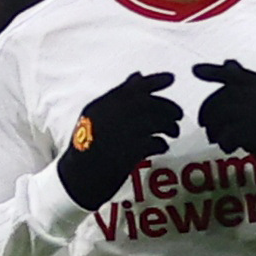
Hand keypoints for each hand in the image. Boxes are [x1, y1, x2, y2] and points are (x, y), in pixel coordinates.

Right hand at [55, 72, 181, 210]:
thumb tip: (138, 76)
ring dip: (169, 125)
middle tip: (178, 114)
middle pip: (149, 104)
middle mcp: (111, 116)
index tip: (171, 78)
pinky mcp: (129, 153)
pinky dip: (162, 144)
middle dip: (168, 107)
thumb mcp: (96, 116)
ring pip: (155, 122)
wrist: (77, 179)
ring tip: (173, 131)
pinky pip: (154, 143)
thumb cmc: (87, 147)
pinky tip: (162, 146)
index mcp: (102, 105)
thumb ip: (117, 97)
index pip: (133, 87)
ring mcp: (121, 134)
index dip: (155, 80)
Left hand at [193, 58, 255, 193]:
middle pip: (224, 96)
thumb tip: (228, 64)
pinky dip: (225, 142)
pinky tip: (231, 149)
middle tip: (208, 127)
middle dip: (210, 111)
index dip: (214, 71)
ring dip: (216, 129)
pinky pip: (228, 133)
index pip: (236, 74)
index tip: (195, 70)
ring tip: (221, 141)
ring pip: (223, 114)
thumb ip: (253, 88)